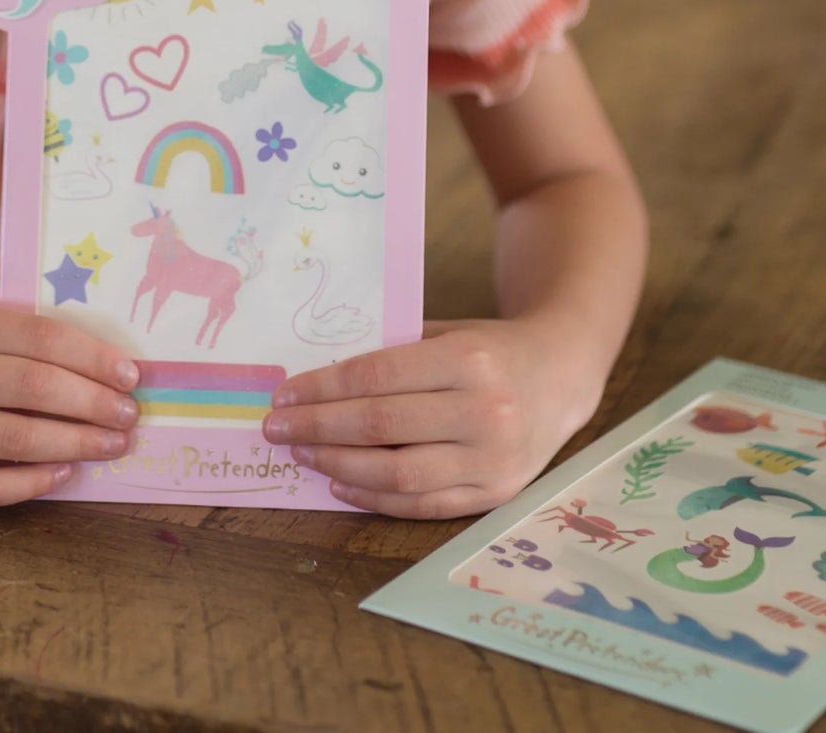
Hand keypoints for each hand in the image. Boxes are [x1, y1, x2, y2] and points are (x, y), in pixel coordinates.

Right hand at [0, 285, 139, 505]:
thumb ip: (16, 311)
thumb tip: (95, 322)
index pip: (37, 337)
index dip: (91, 357)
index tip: (130, 373)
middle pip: (31, 388)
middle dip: (92, 403)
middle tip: (130, 414)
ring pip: (15, 440)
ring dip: (75, 444)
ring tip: (113, 444)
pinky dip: (32, 482)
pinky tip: (65, 472)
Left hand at [261, 317, 599, 517]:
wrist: (561, 375)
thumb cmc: (489, 348)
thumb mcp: (447, 332)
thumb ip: (392, 352)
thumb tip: (316, 377)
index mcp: (469, 360)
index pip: (378, 378)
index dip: (324, 389)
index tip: (284, 395)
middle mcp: (485, 412)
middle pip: (382, 428)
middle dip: (319, 429)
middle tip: (277, 428)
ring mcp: (493, 460)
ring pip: (399, 474)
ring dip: (339, 467)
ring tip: (303, 454)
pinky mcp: (495, 495)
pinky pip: (424, 504)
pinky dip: (376, 498)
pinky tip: (341, 483)